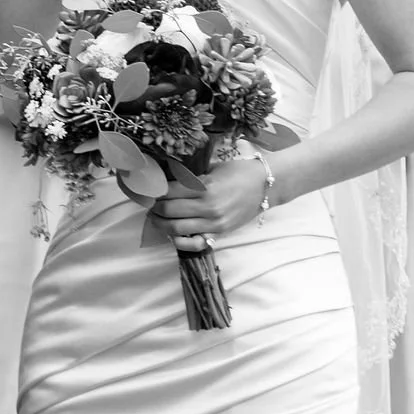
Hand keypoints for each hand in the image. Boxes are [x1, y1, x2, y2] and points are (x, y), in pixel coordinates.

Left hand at [154, 156, 271, 251]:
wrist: (265, 185)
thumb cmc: (238, 172)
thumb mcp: (211, 170)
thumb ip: (191, 179)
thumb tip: (166, 182)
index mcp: (204, 187)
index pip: (168, 192)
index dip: (154, 191)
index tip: (148, 189)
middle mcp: (207, 207)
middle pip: (169, 210)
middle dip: (154, 208)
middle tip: (149, 203)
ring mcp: (214, 222)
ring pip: (177, 228)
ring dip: (161, 224)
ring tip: (156, 217)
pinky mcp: (220, 233)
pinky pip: (195, 243)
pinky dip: (180, 241)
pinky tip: (173, 234)